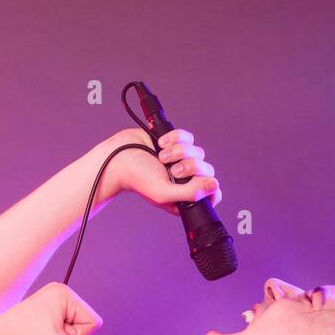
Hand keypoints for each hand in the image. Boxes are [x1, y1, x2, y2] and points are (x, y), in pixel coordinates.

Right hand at [101, 126, 221, 215]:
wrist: (120, 156)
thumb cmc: (137, 179)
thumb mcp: (164, 193)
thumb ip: (190, 193)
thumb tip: (214, 186)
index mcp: (184, 197)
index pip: (211, 194)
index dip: (211, 188)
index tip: (200, 182)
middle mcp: (185, 180)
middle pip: (206, 171)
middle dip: (190, 167)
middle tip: (173, 171)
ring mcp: (182, 160)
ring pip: (198, 152)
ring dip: (179, 152)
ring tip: (162, 157)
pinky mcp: (177, 143)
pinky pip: (188, 137)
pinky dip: (175, 138)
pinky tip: (161, 143)